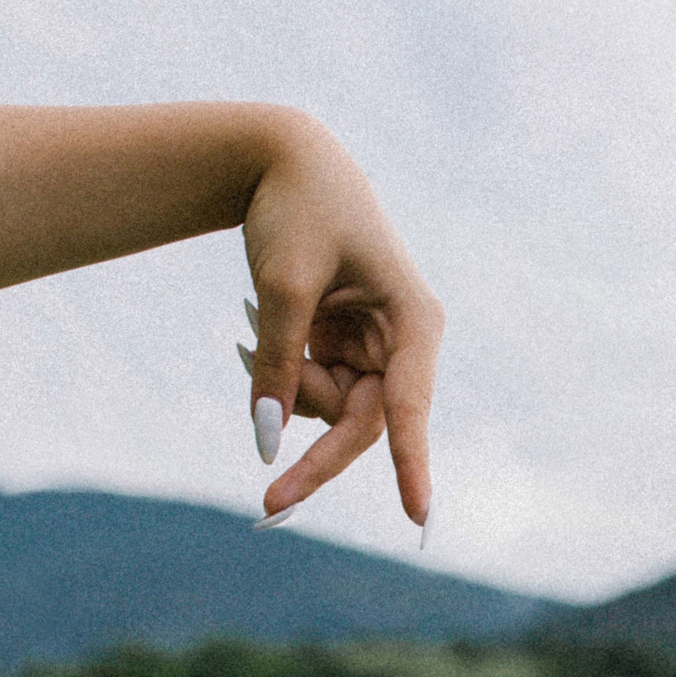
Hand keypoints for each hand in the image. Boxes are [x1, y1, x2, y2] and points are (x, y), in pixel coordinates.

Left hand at [240, 112, 443, 526]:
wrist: (282, 159)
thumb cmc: (297, 210)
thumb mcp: (280, 287)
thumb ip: (275, 366)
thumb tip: (266, 439)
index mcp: (413, 320)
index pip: (408, 405)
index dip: (411, 463)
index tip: (418, 517)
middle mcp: (404, 342)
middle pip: (364, 424)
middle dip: (314, 456)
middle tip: (267, 502)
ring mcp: (374, 348)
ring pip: (330, 409)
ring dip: (285, 383)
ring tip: (256, 321)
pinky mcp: (344, 347)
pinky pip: (309, 388)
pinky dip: (278, 370)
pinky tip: (258, 323)